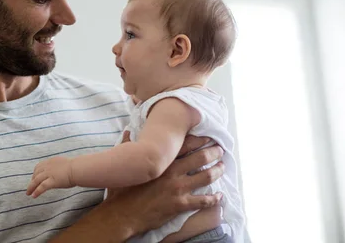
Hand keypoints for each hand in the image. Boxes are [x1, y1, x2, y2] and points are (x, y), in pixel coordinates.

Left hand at [26, 156, 73, 197]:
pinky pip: (41, 187)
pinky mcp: (52, 181)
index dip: (35, 173)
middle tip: (30, 187)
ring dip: (31, 187)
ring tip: (28, 193)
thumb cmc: (76, 168)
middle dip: (32, 180)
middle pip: (36, 173)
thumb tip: (60, 171)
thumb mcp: (65, 164)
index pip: (39, 166)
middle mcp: (48, 167)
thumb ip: (60, 167)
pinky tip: (33, 196)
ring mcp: (49, 174)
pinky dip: (37, 191)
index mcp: (51, 161)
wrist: (78, 169)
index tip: (34, 178)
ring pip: (36, 180)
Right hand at [105, 137, 223, 236]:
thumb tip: (128, 132)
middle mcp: (172, 172)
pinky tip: (219, 197)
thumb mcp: (126, 165)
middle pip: (200, 158)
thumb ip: (127, 146)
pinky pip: (202, 201)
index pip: (184, 145)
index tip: (207, 137)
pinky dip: (213, 199)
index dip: (198, 140)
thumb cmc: (122, 190)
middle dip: (213, 153)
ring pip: (205, 177)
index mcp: (161, 161)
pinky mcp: (180, 205)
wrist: (122, 213)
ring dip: (217, 171)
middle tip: (220, 150)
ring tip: (222, 167)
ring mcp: (177, 189)